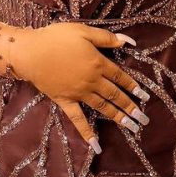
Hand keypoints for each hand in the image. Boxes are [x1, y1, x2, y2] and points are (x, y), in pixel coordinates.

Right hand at [12, 22, 150, 152]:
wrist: (30, 52)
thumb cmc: (56, 38)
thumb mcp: (83, 31)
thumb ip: (106, 38)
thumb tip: (129, 41)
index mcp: (97, 63)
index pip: (120, 77)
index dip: (133, 86)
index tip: (145, 96)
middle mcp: (91, 81)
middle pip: (115, 95)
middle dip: (131, 107)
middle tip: (144, 118)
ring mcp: (78, 93)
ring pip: (102, 107)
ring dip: (118, 118)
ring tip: (132, 128)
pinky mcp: (65, 101)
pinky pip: (78, 119)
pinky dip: (87, 133)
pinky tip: (96, 145)